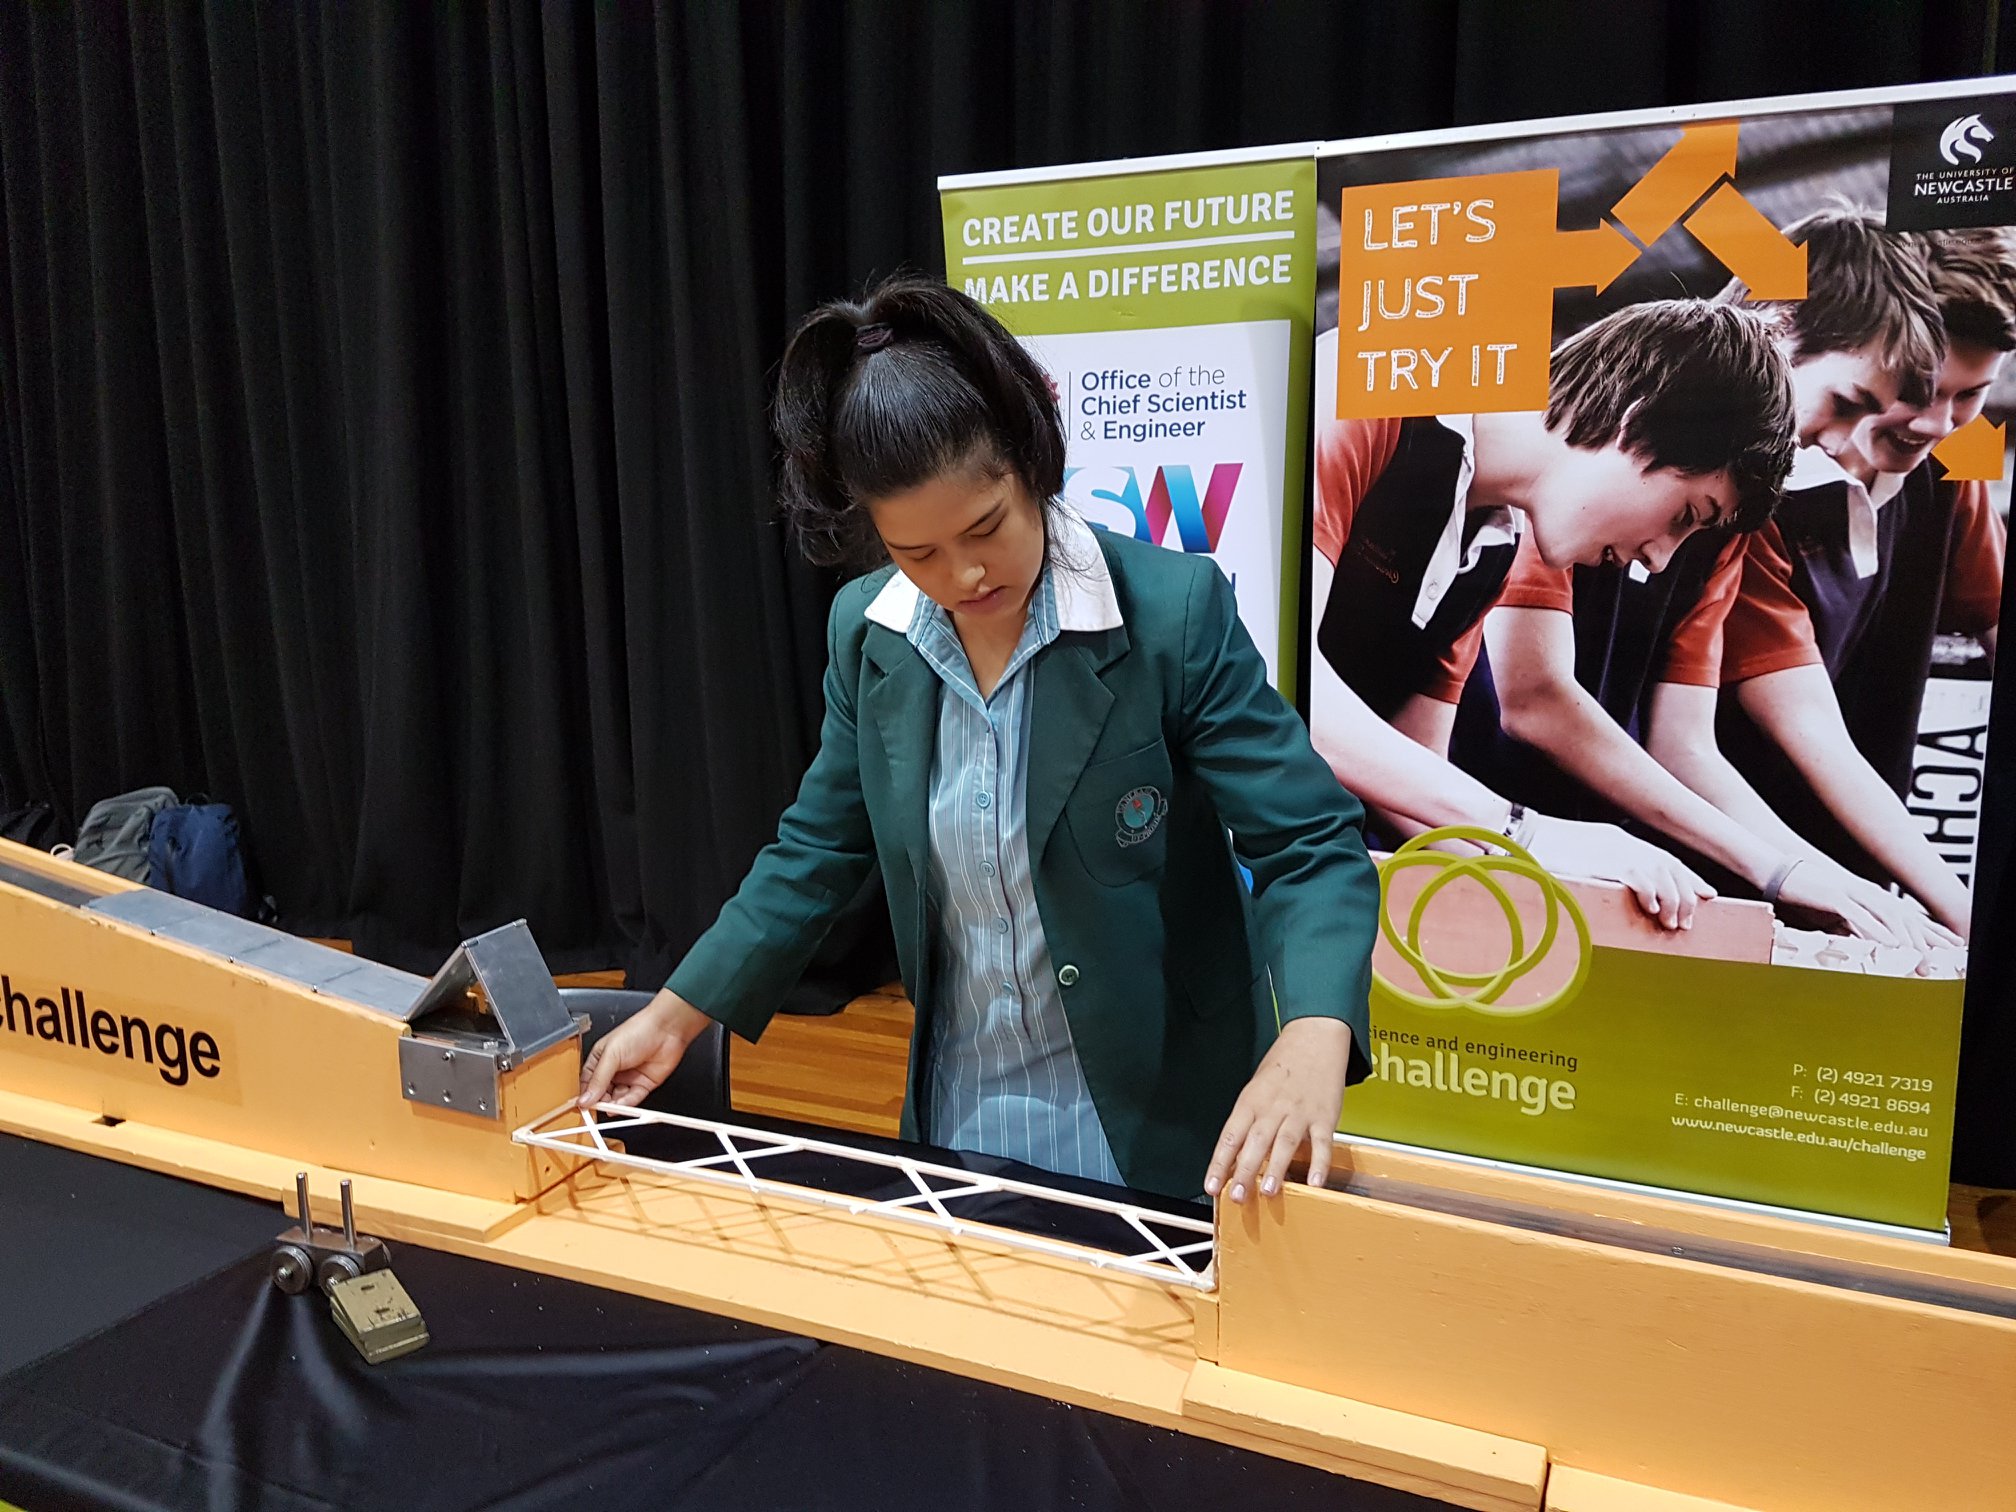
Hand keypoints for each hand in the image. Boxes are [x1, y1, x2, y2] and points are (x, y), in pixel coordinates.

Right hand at [576, 987, 714, 1109]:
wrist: (667, 1029)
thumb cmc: (639, 1030)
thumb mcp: (611, 1055)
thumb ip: (598, 1079)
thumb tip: (585, 1097)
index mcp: (601, 1059)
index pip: (588, 1082)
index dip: (585, 1094)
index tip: (582, 1105)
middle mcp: (614, 1069)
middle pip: (602, 1093)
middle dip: (599, 1101)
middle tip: (596, 1108)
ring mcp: (629, 1077)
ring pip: (617, 1098)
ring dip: (613, 1105)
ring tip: (610, 1107)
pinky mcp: (644, 1084)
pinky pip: (633, 1099)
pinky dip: (627, 1104)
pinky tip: (622, 1106)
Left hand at [1204, 1017, 1352, 1203]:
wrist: (1314, 1038)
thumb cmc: (1282, 1066)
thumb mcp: (1256, 1089)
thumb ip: (1248, 1122)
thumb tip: (1235, 1158)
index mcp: (1251, 1101)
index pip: (1230, 1135)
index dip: (1219, 1163)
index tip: (1211, 1186)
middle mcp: (1273, 1107)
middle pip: (1255, 1142)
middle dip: (1244, 1171)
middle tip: (1237, 1197)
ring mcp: (1300, 1112)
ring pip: (1285, 1143)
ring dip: (1276, 1169)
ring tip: (1269, 1192)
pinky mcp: (1324, 1116)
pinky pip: (1322, 1143)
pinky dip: (1319, 1164)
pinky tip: (1315, 1183)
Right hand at [1525, 815, 1712, 929]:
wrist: (1520, 836)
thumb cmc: (1543, 852)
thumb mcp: (1580, 858)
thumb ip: (1602, 869)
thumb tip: (1617, 892)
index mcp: (1617, 839)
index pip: (1663, 858)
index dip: (1687, 877)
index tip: (1705, 894)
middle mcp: (1621, 842)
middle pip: (1669, 866)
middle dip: (1685, 894)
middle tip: (1688, 921)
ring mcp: (1613, 849)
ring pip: (1661, 873)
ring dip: (1672, 900)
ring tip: (1671, 923)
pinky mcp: (1603, 860)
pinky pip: (1638, 877)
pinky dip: (1650, 893)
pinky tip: (1652, 909)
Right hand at [1775, 860, 1962, 949]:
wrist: (1776, 870)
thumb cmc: (1803, 892)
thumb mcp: (1832, 912)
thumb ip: (1851, 926)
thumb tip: (1864, 943)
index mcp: (1869, 896)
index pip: (1907, 915)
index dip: (1931, 931)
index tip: (1951, 947)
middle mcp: (1867, 893)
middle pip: (1904, 918)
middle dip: (1925, 941)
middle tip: (1939, 964)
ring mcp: (1853, 893)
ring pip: (1888, 918)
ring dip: (1907, 940)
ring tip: (1921, 959)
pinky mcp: (1835, 897)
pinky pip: (1861, 917)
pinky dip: (1877, 931)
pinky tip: (1890, 944)